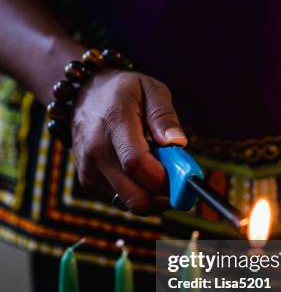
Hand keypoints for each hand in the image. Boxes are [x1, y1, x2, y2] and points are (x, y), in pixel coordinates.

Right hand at [71, 69, 186, 214]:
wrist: (82, 96)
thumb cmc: (121, 91)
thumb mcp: (150, 89)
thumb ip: (164, 116)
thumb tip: (177, 143)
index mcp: (114, 122)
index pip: (138, 164)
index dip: (166, 179)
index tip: (187, 179)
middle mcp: (96, 150)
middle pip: (135, 197)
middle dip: (165, 197)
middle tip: (180, 182)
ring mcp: (89, 169)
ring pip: (131, 202)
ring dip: (152, 193)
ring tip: (156, 165)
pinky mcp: (88, 181)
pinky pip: (122, 199)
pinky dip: (138, 190)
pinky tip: (139, 168)